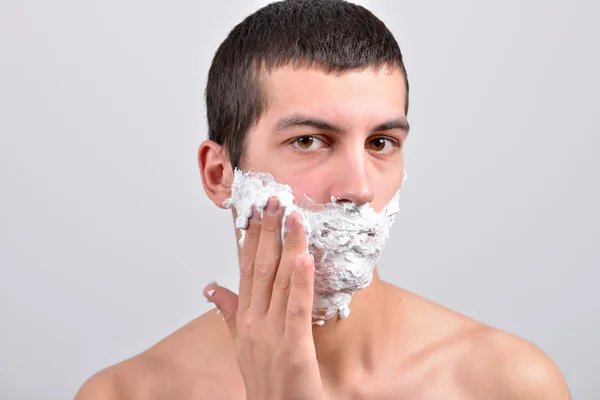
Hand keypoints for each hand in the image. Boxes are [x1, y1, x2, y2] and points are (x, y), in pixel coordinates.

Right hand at [204, 197, 323, 399]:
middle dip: (268, 231)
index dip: (251, 238)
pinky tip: (305, 257)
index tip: (255, 211)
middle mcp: (254, 321)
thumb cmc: (263, 380)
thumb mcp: (241, 343)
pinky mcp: (293, 347)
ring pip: (280, 280)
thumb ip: (229, 312)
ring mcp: (271, 333)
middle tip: (274, 199)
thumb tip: (212, 287)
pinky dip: (301, 282)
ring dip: (287, 245)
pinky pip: (297, 308)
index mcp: (245, 318)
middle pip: (261, 267)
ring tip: (293, 216)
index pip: (247, 268)